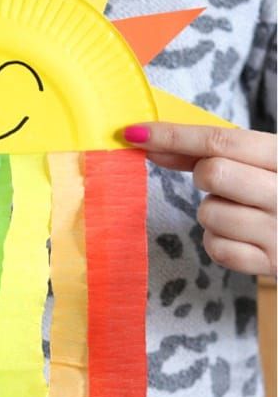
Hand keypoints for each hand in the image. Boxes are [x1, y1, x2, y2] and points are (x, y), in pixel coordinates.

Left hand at [123, 122, 276, 277]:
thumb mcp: (262, 161)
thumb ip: (210, 151)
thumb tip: (147, 143)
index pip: (222, 139)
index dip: (173, 135)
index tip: (132, 133)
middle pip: (212, 173)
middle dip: (203, 177)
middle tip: (223, 183)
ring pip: (209, 214)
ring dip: (212, 213)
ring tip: (242, 213)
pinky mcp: (274, 264)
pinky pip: (217, 249)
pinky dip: (219, 241)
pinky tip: (243, 237)